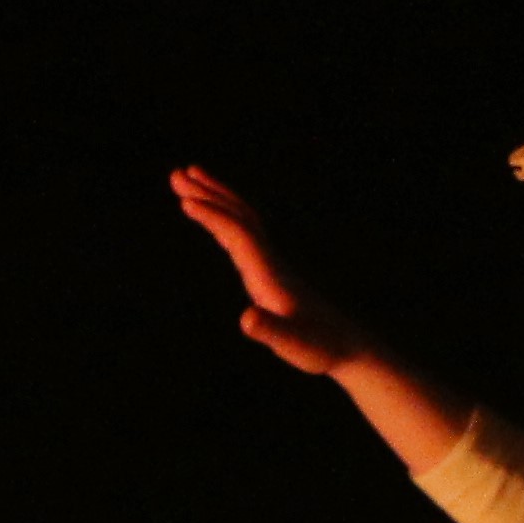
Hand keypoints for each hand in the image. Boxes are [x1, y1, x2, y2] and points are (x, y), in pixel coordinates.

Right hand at [171, 165, 374, 377]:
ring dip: (216, 199)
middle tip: (176, 174)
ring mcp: (270, 265)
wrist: (347, 346)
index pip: (238, 234)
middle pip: (239, 216)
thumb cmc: (318, 348)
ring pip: (242, 220)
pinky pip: (244, 236)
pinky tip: (213, 220)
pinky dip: (224, 221)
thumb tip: (246, 318)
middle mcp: (270, 262)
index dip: (212, 217)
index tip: (184, 201)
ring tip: (188, 184)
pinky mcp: (270, 273)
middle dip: (208, 194)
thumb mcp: (292, 344)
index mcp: (270, 274)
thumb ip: (269, 330)